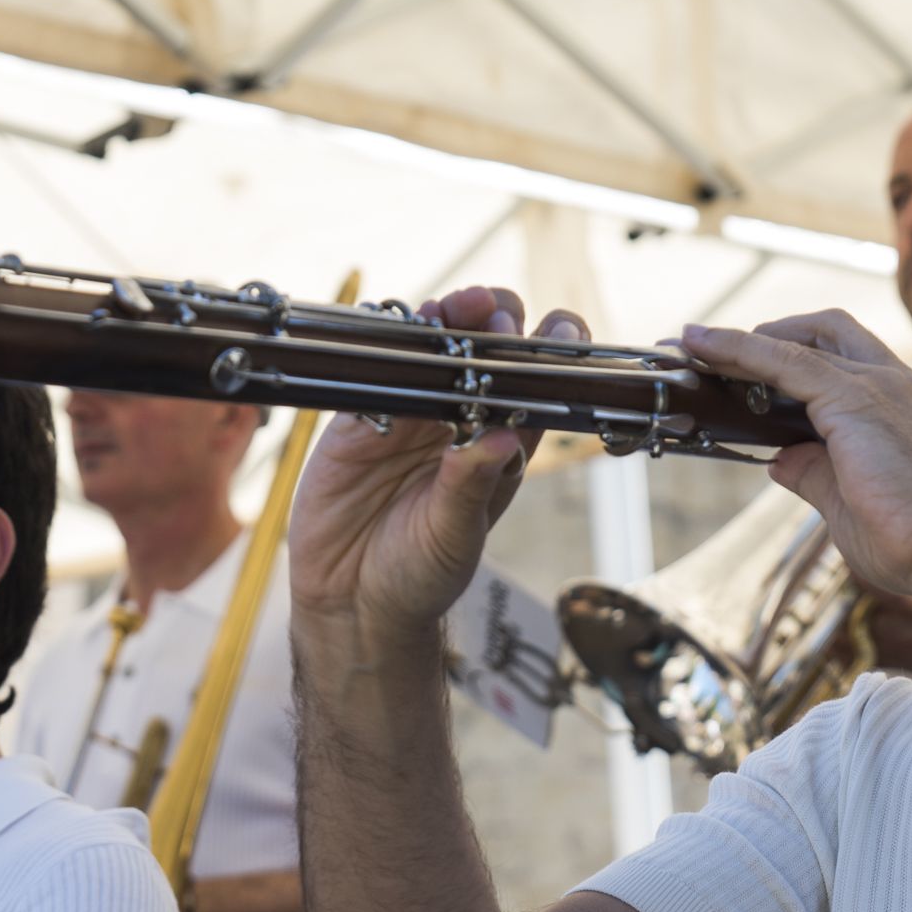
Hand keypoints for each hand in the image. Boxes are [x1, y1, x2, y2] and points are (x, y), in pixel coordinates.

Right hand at [289, 286, 573, 652]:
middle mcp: (457, 421)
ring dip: (446, 318)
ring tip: (457, 308)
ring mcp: (407, 415)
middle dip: (496, 320)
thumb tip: (506, 437)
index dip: (549, 352)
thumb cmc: (420, 576)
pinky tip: (404, 325)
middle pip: (484, 349)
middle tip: (498, 318)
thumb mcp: (454, 535)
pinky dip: (388, 344)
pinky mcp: (357, 419)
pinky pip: (374, 368)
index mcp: (498, 446)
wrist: (351, 603)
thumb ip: (472, 485)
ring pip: (432, 347)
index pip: (533, 385)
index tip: (560, 331)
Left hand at [677, 311, 911, 621]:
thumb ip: (815, 474)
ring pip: (798, 342)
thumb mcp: (848, 503)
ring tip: (694, 345)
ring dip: (741, 341)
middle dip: (774, 333)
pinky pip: (784, 360)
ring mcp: (876, 386)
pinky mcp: (853, 399)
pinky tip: (704, 348)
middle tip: (724, 355)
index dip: (794, 355)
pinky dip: (740, 350)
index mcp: (899, 405)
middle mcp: (893, 383)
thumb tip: (781, 460)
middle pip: (829, 331)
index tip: (749, 366)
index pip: (845, 359)